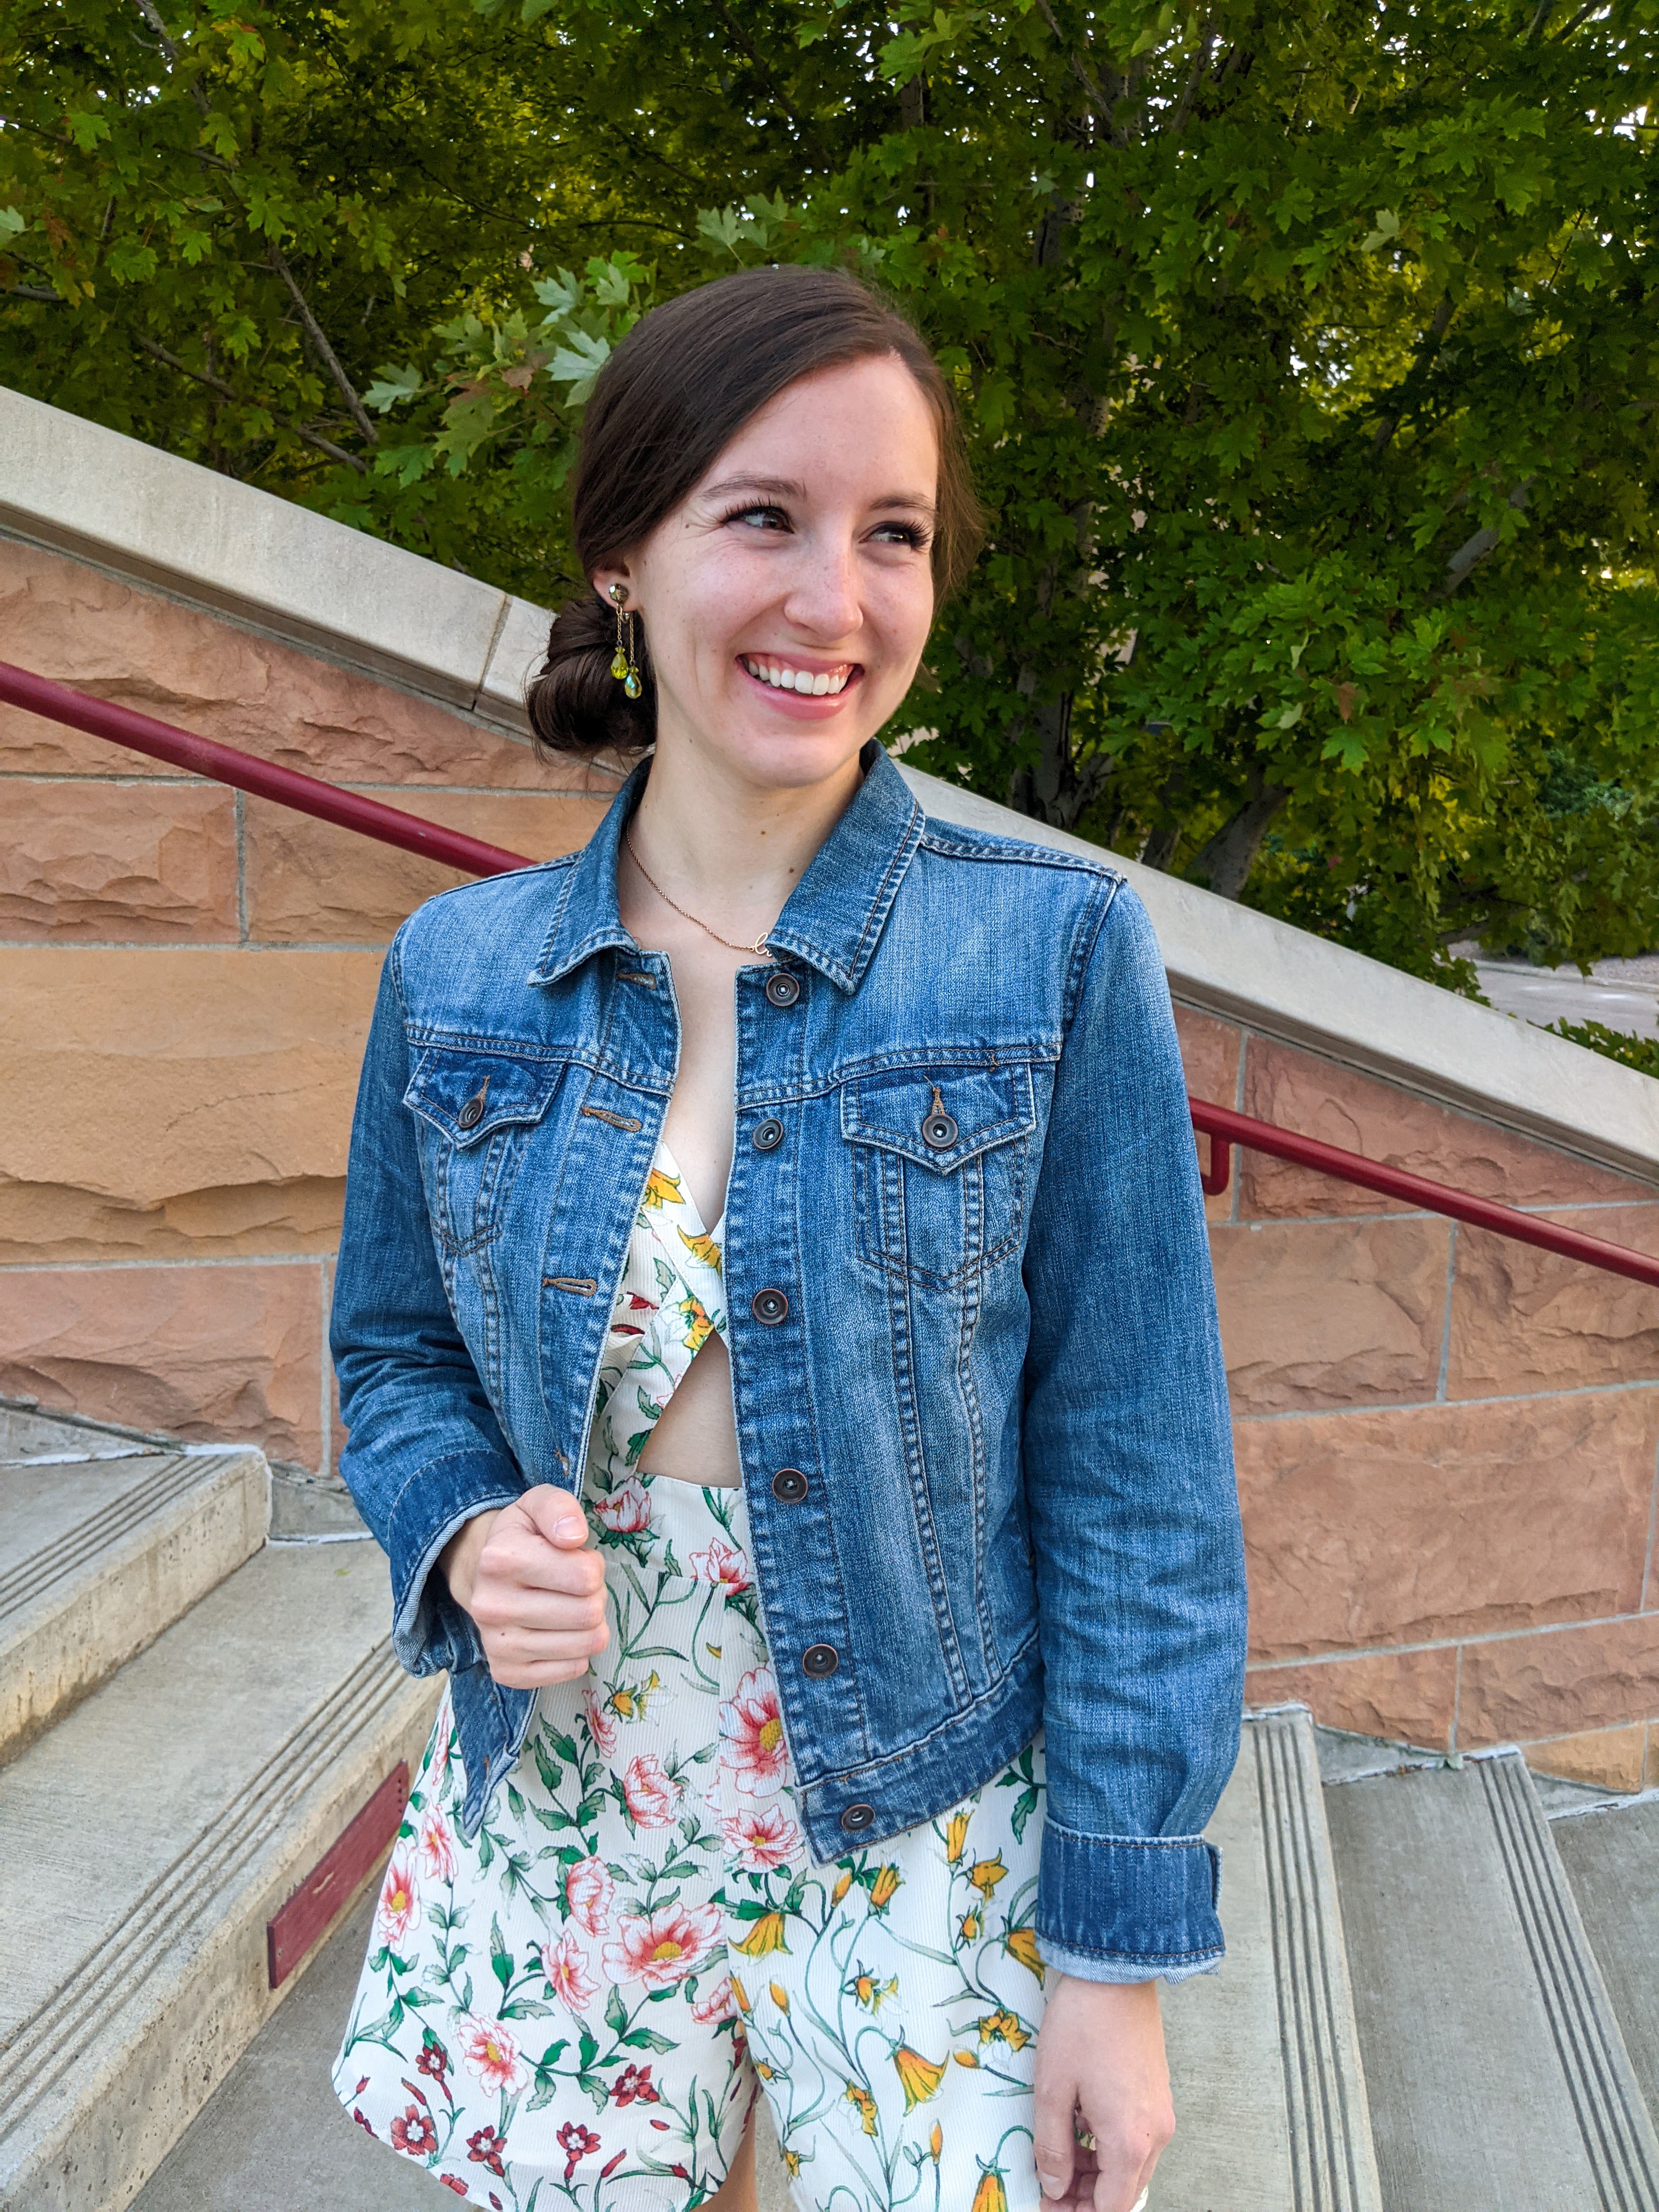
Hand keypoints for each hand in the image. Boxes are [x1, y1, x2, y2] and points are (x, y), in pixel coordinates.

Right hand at [440, 1485, 607, 1687]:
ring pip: (585, 1644)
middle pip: (588, 1613)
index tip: (577, 1559)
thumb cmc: (523, 1537)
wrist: (483, 1575)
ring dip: (590, 1624)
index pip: (585, 1577)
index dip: (592, 1566)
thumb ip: (560, 1509)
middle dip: (595, 1595)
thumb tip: (574, 1536)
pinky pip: (573, 1670)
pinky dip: (577, 1651)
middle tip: (577, 1586)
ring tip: (569, 1605)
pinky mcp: (506, 1672)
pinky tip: (560, 1632)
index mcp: (499, 1560)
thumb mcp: (539, 1504)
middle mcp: (491, 1606)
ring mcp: (496, 1645)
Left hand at [1032, 1975, 1173, 2210]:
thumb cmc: (1082, 2025)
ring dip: (1097, 2175)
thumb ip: (1052, 2147)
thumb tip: (1054, 2187)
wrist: (1116, 1973)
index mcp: (1130, 2140)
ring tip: (1059, 2160)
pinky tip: (1080, 2131)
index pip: (1110, 2208)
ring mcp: (1161, 2113)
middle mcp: (1155, 2133)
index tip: (1049, 2207)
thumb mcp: (1053, 2089)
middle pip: (1124, 2192)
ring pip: (1131, 2167)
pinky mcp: (1158, 2095)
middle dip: (1087, 2199)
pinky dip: (1110, 2149)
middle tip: (1050, 2189)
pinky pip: (1138, 2140)